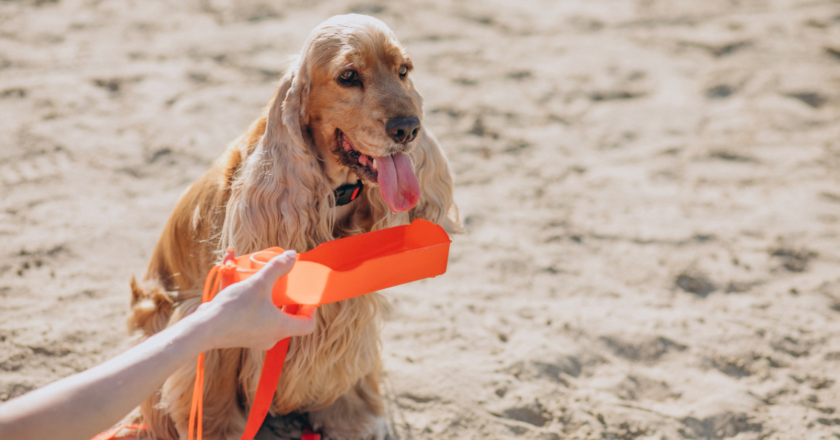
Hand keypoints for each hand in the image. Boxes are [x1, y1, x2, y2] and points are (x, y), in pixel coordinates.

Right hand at [196, 250, 316, 349]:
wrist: (203, 330)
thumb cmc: (234, 309)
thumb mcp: (259, 283)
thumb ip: (277, 268)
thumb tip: (292, 255)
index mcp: (281, 328)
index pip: (308, 325)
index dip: (311, 310)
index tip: (306, 296)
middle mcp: (271, 337)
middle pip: (289, 320)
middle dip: (289, 302)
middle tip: (287, 287)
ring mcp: (255, 338)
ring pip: (270, 318)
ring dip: (269, 300)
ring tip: (264, 284)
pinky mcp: (241, 336)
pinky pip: (253, 317)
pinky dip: (251, 303)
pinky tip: (240, 286)